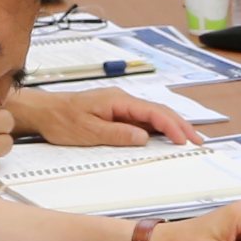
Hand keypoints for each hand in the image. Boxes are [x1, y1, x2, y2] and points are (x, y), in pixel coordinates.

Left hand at [12, 84, 200, 147]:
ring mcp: (120, 105)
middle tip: (198, 140)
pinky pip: (142, 119)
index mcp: (118, 101)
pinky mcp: (116, 113)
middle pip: (159, 110)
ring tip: (189, 139)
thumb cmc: (61, 120)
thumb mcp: (87, 131)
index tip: (183, 140)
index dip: (171, 126)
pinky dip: (158, 127)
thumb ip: (117, 134)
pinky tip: (166, 136)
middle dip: (181, 125)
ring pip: (153, 114)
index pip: (153, 112)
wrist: (43, 112)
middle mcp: (123, 100)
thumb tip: (143, 137)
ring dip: (172, 126)